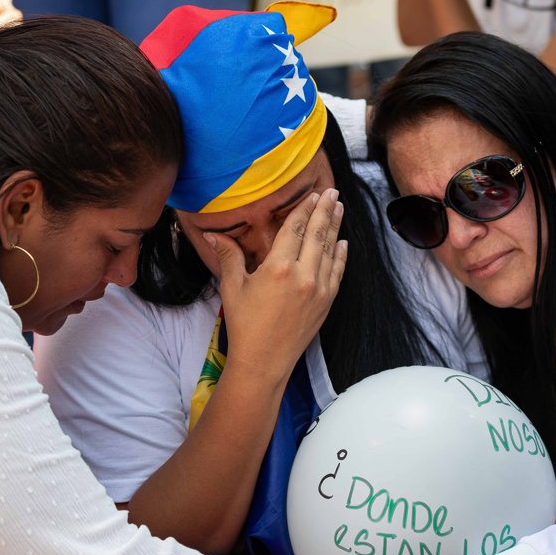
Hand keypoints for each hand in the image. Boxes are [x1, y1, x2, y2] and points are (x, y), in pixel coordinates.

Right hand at [207, 189, 346, 381]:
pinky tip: (342, 243)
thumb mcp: (233, 287)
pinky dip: (340, 255)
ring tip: (338, 209)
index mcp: (278, 268)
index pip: (295, 229)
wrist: (264, 361)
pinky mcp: (326, 303)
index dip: (304, 209)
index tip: (313, 194)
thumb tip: (213, 234)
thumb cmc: (245, 325)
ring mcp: (318, 289)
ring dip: (335, 227)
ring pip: (330, 250)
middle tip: (332, 193)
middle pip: (317, 234)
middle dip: (325, 210)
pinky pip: (337, 272)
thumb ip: (229, 256)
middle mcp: (303, 275)